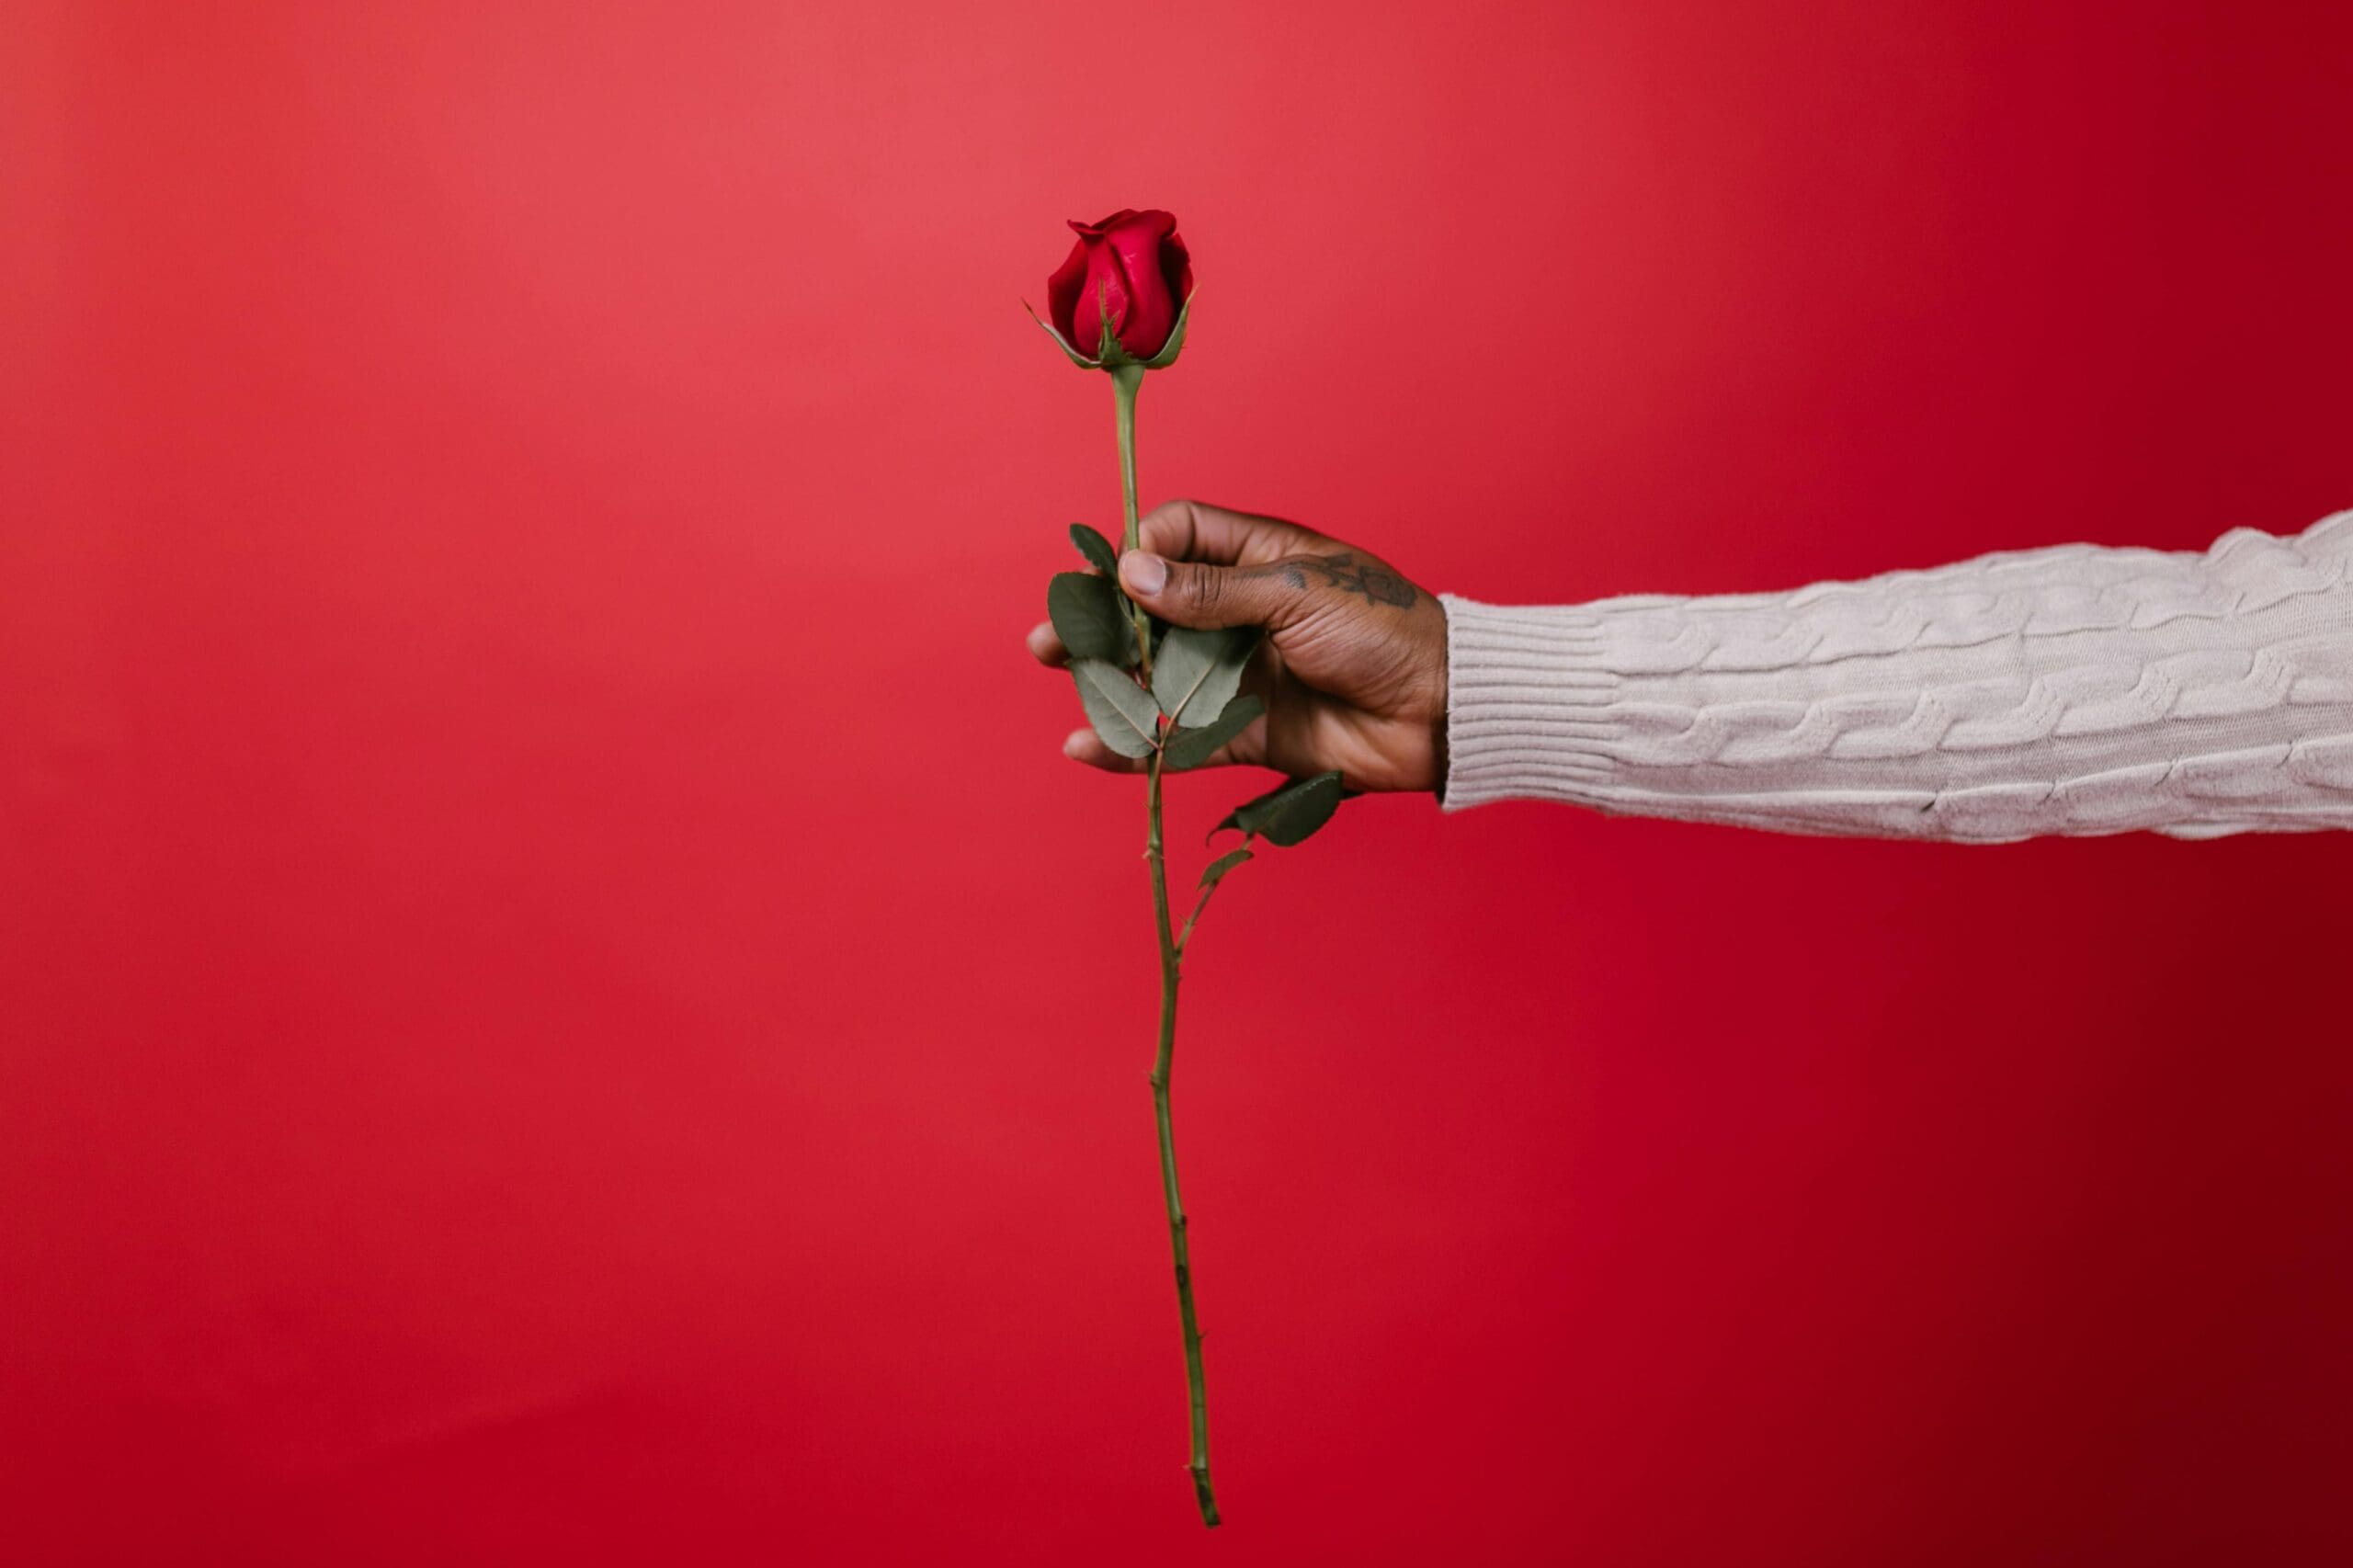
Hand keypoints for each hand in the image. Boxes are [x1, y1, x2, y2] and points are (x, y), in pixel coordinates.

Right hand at [1027, 499, 1447, 792]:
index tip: (1108, 573)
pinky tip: (1090, 745)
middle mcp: (1243, 613)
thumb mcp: (1295, 593)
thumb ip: (1211, 591)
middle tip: (1051, 638)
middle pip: (1153, 612)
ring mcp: (1242, 674)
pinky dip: (1136, 743)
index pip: (1179, 536)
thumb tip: (1132, 572)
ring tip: (1067, 683)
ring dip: (1111, 681)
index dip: (1139, 549)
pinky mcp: (1248, 733)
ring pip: (1159, 676)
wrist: (1442, 710)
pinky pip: (1180, 737)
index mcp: (1259, 558)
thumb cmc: (1384, 630)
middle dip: (1102, 623)